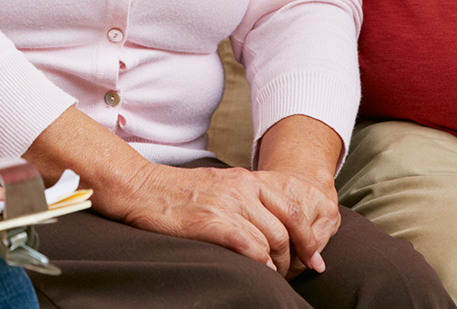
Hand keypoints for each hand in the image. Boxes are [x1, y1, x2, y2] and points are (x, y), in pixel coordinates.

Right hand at [104, 160, 333, 275]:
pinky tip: (260, 273)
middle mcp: (242, 188)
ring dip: (278, 266)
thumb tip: (272, 229)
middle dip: (296, 258)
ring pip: (273, 240)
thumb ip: (246, 201)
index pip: (293, 208)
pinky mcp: (212, 222)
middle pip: (288, 228)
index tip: (314, 260)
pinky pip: (251, 247)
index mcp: (247, 179)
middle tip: (292, 275)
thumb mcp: (220, 186)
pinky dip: (261, 264)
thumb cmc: (177, 193)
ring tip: (272, 277)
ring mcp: (228, 204)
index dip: (309, 238)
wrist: (141, 188)